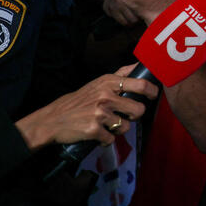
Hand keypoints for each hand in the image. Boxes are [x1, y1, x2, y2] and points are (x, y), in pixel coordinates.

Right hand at [14, 65, 158, 149]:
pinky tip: (97, 134)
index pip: (140, 84)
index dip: (152, 91)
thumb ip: (120, 75)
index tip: (153, 96)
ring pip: (126, 127)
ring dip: (118, 129)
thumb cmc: (79, 100)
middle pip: (139, 110)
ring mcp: (100, 113)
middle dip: (135, 116)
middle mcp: (106, 96)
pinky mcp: (94, 129)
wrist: (52, 119)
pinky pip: (111, 139)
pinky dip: (106, 140)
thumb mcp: (98, 82)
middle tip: (127, 116)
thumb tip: (139, 65)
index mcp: (108, 82)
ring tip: (107, 125)